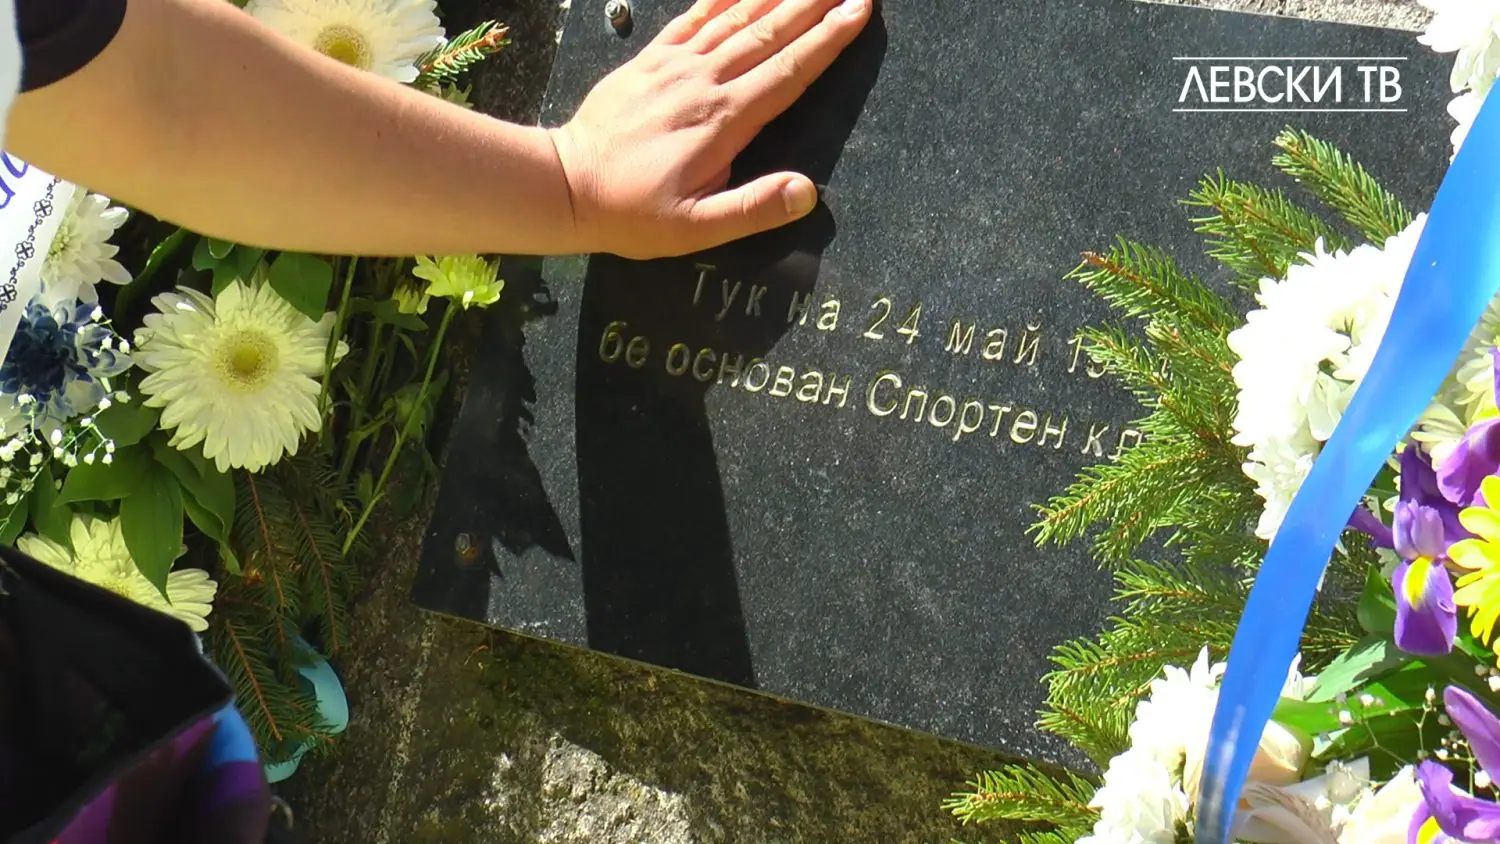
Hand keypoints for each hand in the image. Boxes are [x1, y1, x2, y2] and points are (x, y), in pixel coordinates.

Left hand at [548, 0, 871, 258]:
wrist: (565, 185)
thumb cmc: (631, 213)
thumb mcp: (695, 229)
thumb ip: (752, 209)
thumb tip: (807, 192)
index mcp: (723, 121)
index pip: (789, 71)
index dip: (828, 41)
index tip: (859, 11)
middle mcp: (703, 82)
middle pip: (770, 33)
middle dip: (814, 4)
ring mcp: (675, 65)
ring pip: (736, 17)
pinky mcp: (651, 60)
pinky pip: (695, 16)